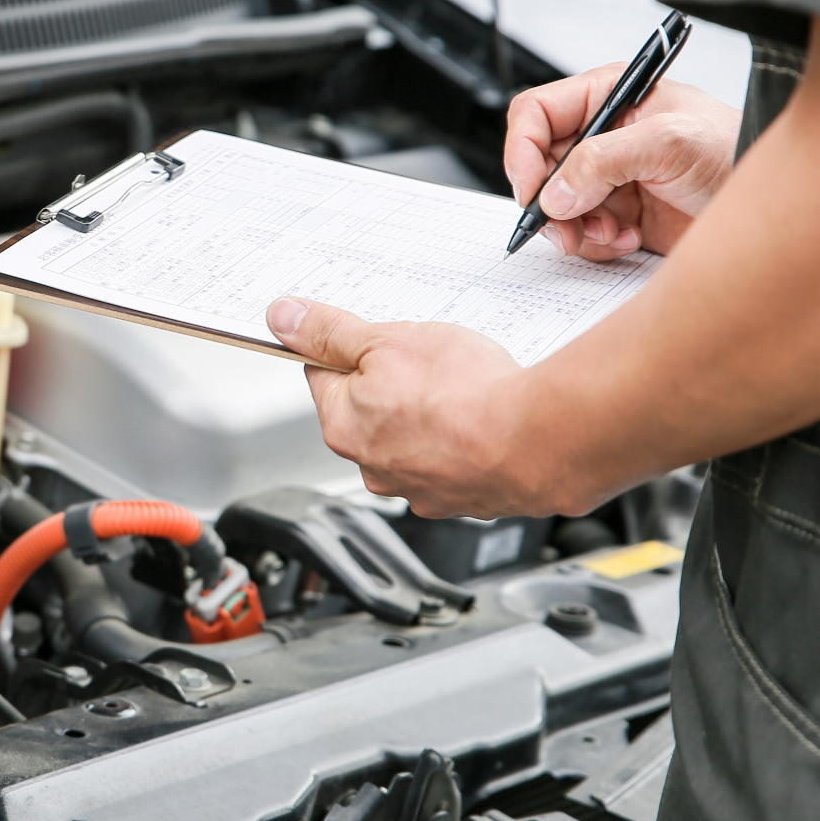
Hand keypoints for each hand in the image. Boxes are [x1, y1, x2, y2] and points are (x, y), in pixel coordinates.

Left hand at [267, 298, 580, 518]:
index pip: (325, 377)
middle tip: (428, 361)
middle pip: (370, 411)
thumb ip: (330, 331)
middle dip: (393, 383)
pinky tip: (485, 420)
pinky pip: (454, 462)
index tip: (369, 338)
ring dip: (431, 415)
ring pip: (413, 439)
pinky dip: (464, 442)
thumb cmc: (464, 395)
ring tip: (464, 390)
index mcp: (343, 427)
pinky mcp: (463, 500)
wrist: (536, 441)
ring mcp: (419, 490)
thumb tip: (283, 320)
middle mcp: (374, 468)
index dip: (348, 349)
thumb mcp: (386, 340)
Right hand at [504, 65, 740, 259]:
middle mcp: (602, 136)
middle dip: (550, 202)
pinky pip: (582, 234)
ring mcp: (609, 178)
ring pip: (556, 208)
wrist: (774, 206)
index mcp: (608, 97)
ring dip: (576, 229)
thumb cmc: (735, 150)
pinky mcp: (619, 214)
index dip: (522, 151)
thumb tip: (554, 193)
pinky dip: (598, 244)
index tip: (531, 191)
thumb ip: (604, 160)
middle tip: (568, 226)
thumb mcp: (670, 143)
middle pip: (539, 169)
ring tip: (611, 233)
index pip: (536, 115)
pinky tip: (630, 239)